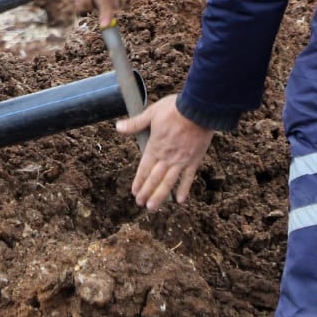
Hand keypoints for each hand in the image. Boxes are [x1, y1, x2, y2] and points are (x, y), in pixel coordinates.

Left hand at [116, 93, 213, 210]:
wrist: (198, 108)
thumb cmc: (174, 109)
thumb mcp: (151, 113)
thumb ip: (136, 124)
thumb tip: (118, 127)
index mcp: (155, 147)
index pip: (144, 169)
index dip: (139, 181)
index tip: (134, 192)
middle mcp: (167, 157)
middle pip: (154, 179)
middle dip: (146, 192)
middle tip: (140, 204)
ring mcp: (181, 160)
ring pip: (169, 182)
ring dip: (160, 196)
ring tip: (153, 207)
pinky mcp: (194, 160)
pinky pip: (188, 178)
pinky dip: (184, 189)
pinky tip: (180, 200)